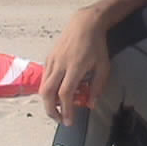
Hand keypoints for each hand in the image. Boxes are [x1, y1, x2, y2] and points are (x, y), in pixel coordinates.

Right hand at [39, 7, 110, 125]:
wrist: (85, 24)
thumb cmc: (97, 45)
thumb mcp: (103, 66)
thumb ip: (97, 86)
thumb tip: (91, 104)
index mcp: (75, 67)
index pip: (65, 94)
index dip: (65, 110)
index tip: (69, 121)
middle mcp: (60, 65)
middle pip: (47, 93)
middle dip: (51, 110)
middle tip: (59, 119)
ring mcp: (52, 61)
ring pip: (43, 87)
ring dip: (47, 102)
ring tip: (57, 109)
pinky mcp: (48, 58)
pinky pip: (44, 78)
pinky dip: (47, 89)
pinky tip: (55, 93)